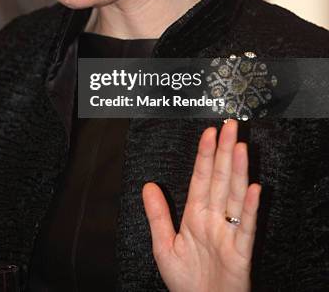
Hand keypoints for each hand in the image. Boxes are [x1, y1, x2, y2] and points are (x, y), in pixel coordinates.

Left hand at [142, 119, 260, 291]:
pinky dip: (251, 209)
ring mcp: (228, 233)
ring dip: (238, 172)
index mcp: (196, 215)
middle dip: (224, 152)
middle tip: (230, 126)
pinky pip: (246, 227)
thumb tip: (147, 185)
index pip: (201, 178)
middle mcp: (214, 219)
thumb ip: (157, 215)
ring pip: (235, 196)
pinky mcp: (240, 252)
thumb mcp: (164, 246)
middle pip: (221, 179)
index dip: (205, 155)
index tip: (208, 133)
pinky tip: (254, 190)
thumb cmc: (186, 282)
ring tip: (240, 148)